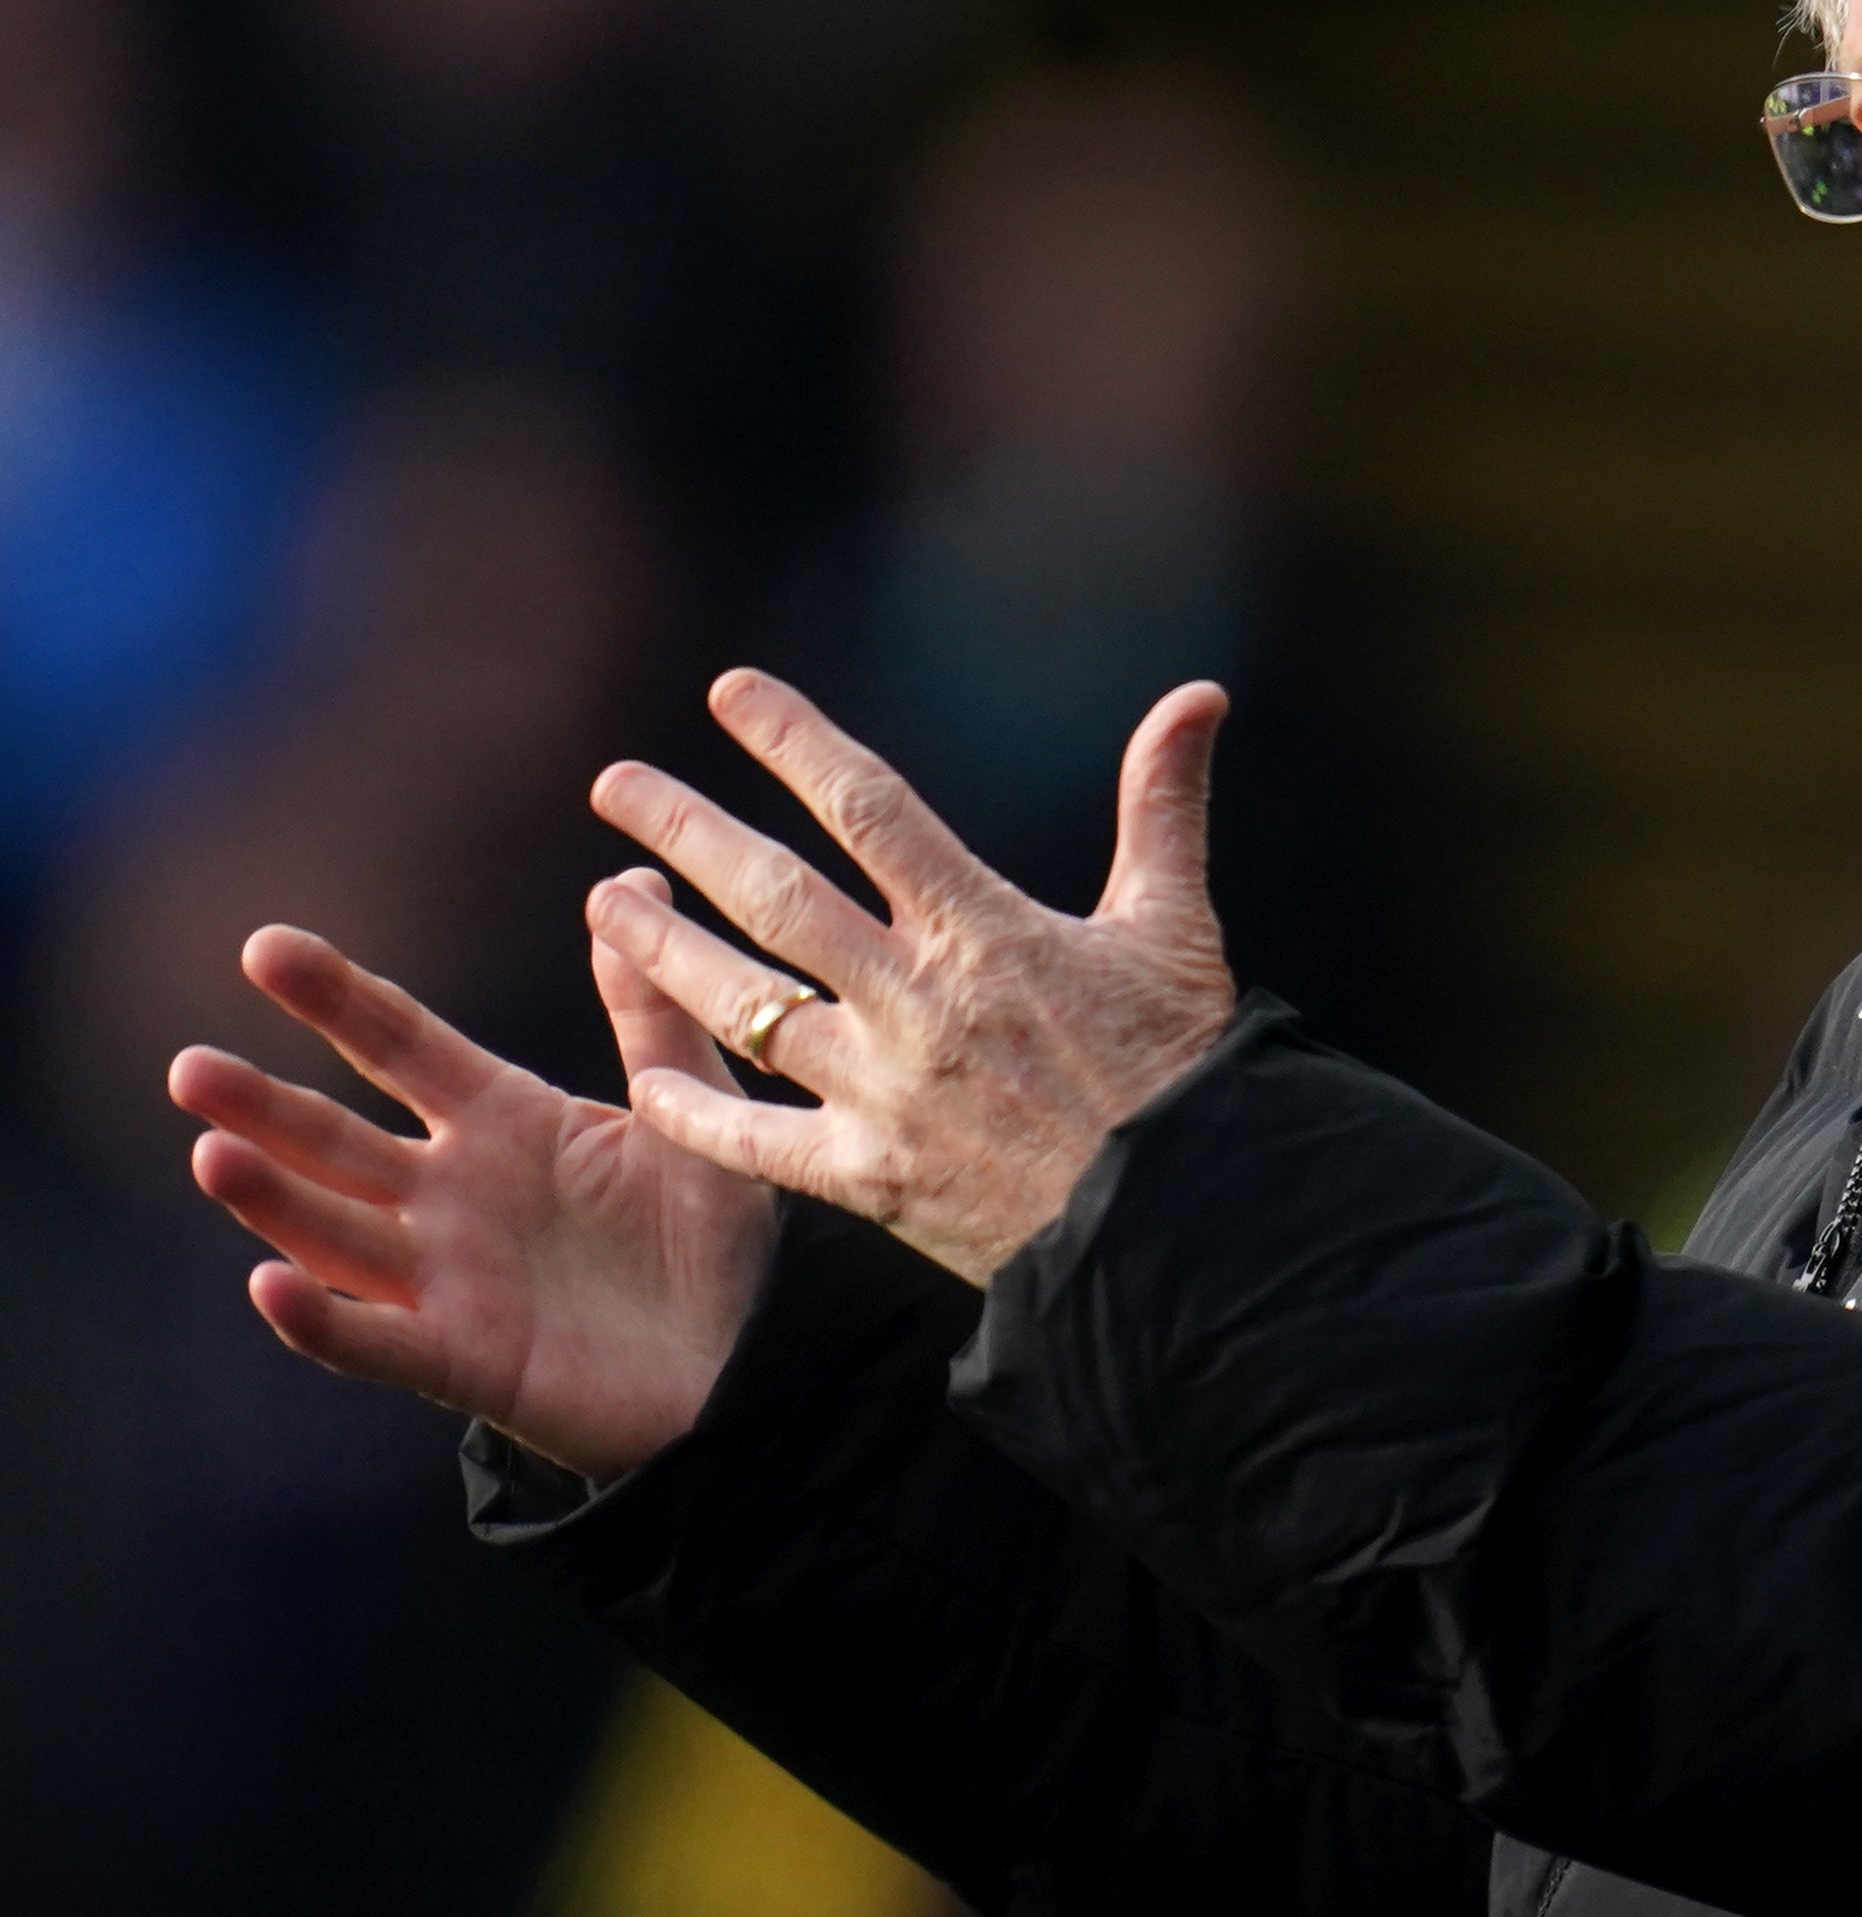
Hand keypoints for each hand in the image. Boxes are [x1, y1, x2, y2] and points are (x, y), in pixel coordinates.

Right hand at [168, 885, 779, 1478]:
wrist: (753, 1362)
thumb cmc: (713, 1235)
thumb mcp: (689, 1109)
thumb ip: (651, 1011)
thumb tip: (629, 883)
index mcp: (504, 1121)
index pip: (401, 1045)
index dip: (336, 999)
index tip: (264, 946)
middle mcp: (454, 1195)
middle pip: (338, 1140)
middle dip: (264, 1106)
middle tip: (189, 1067)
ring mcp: (450, 1279)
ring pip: (336, 1234)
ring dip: (271, 1200)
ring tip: (210, 1155)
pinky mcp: (467, 1361)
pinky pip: (379, 1342)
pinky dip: (321, 1320)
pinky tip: (269, 1285)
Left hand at [582, 668, 1236, 1286]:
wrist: (1177, 1221)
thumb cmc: (1182, 1067)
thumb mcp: (1175, 925)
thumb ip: (1164, 806)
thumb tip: (1199, 695)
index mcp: (984, 931)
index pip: (869, 811)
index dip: (795, 742)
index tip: (729, 696)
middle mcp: (916, 1002)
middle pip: (774, 896)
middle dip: (687, 831)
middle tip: (616, 784)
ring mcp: (882, 1091)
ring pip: (744, 1005)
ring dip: (664, 949)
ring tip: (606, 904)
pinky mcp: (867, 1177)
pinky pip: (754, 1141)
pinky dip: (695, 1113)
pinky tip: (643, 1083)